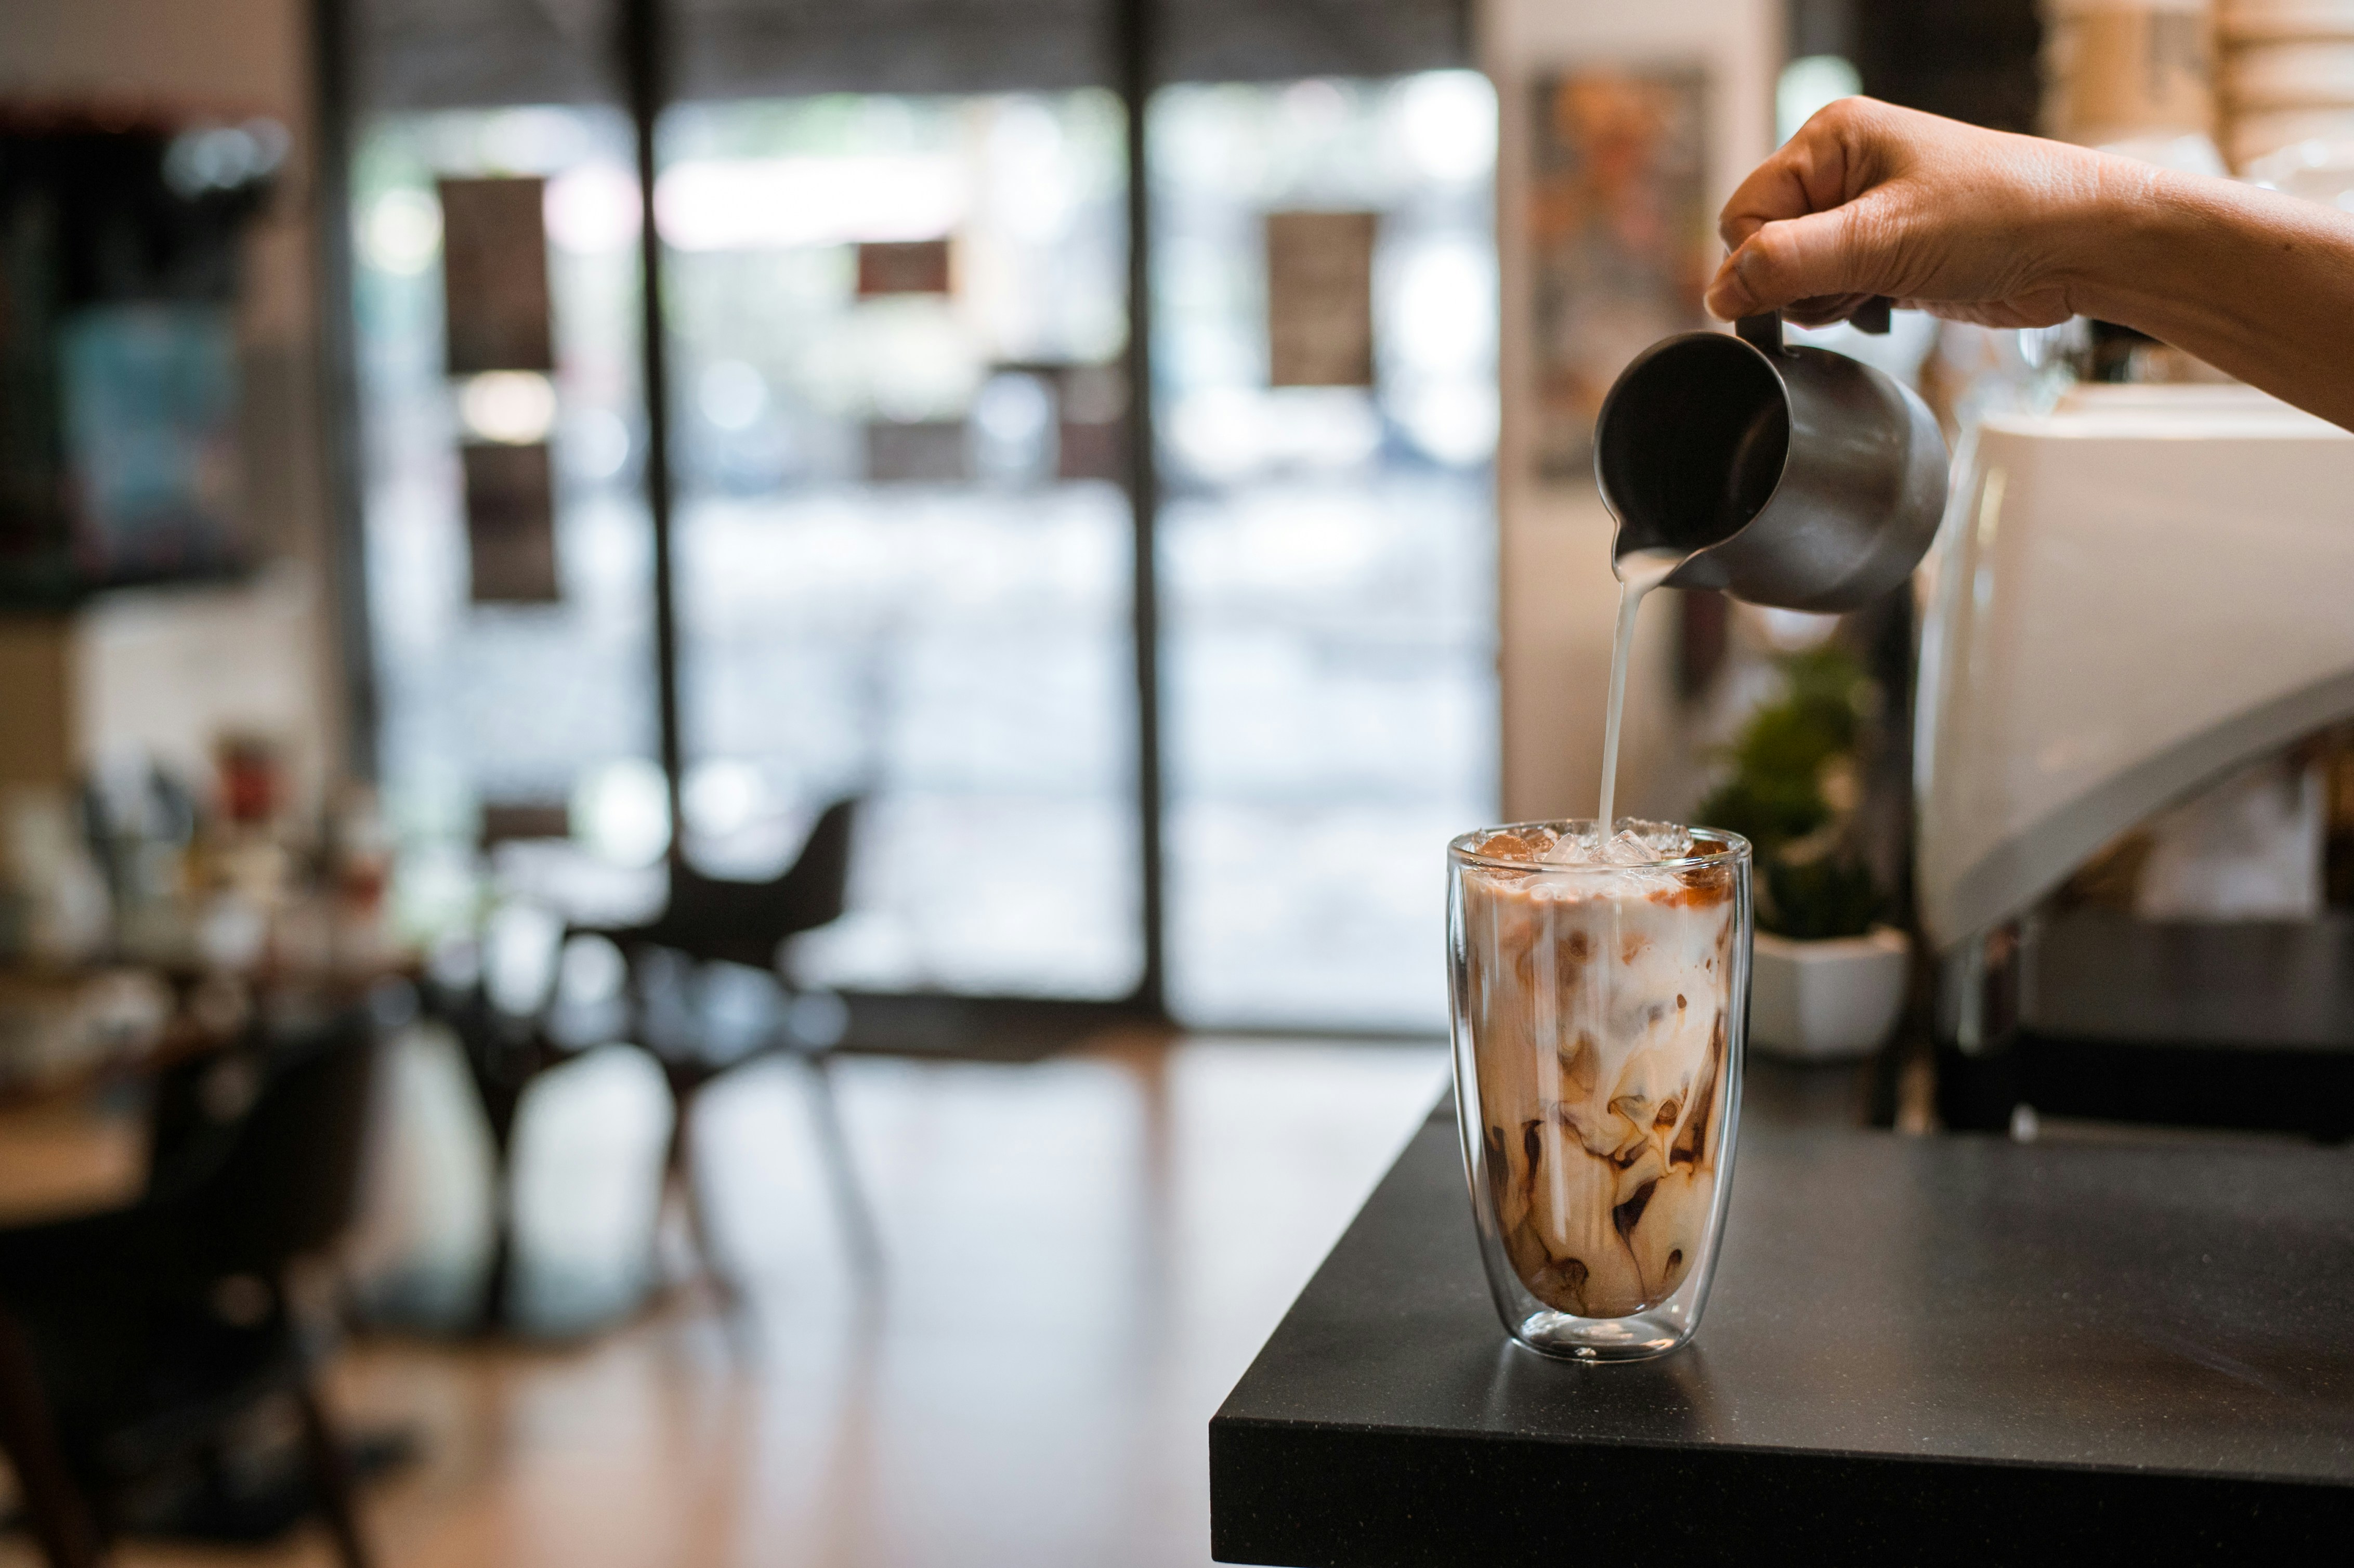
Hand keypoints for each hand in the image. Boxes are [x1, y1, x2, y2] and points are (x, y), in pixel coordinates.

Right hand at [1705, 98, 2136, 330]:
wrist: (2081, 245)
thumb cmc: (2000, 216)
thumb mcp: (1881, 240)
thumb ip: (1788, 264)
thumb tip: (1718, 293)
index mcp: (1831, 140)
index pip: (1743, 213)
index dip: (1763, 261)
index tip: (1812, 283)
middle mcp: (1841, 171)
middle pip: (1764, 248)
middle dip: (1801, 283)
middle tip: (1861, 283)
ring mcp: (1862, 215)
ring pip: (1793, 278)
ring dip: (1828, 300)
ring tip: (1884, 290)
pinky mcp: (1883, 255)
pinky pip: (1829, 293)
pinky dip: (1849, 309)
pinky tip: (1891, 303)